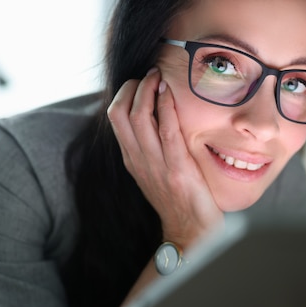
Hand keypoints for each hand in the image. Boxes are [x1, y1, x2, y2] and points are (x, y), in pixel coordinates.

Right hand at [107, 68, 222, 247]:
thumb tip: (155, 120)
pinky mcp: (177, 169)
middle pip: (120, 112)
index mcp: (132, 159)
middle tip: (151, 73)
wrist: (190, 233)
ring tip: (159, 76)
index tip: (141, 81)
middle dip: (134, 86)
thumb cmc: (178, 201)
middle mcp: (138, 160)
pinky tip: (170, 93)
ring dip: (148, 90)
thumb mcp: (156, 173)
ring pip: (138, 117)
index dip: (124, 93)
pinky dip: (165, 107)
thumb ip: (151, 149)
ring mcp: (155, 165)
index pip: (115, 117)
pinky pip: (167, 131)